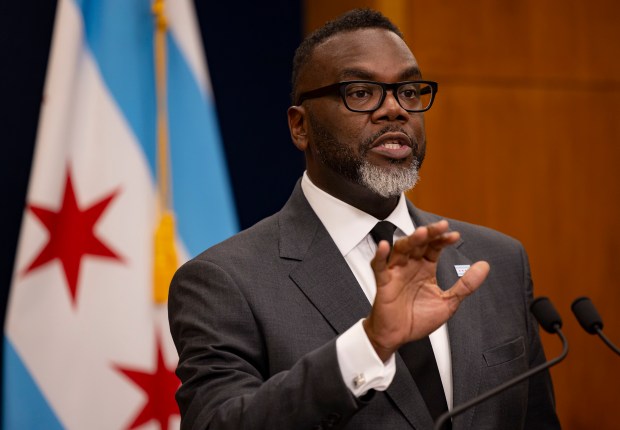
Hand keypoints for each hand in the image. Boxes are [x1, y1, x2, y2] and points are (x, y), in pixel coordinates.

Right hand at [363, 220, 489, 360]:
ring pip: (401, 249)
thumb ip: (465, 285)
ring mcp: (396, 272)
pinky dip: (380, 255)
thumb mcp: (448, 302)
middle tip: (441, 226)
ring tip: (421, 233)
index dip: (443, 240)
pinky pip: (378, 265)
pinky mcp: (383, 282)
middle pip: (419, 242)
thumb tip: (484, 266)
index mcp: (425, 268)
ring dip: (410, 240)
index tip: (455, 236)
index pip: (434, 247)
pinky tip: (384, 246)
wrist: (398, 337)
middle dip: (430, 233)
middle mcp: (410, 266)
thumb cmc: (418, 319)